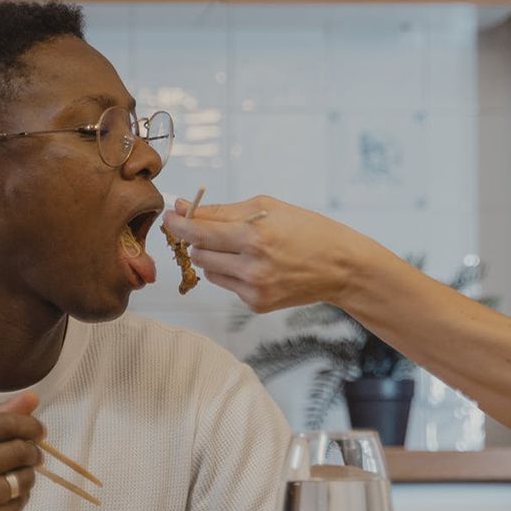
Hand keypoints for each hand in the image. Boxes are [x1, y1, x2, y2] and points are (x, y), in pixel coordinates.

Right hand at [0, 391, 43, 510]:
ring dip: (26, 478)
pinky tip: (0, 503)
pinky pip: (19, 504)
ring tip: (12, 481)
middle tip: (33, 456)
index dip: (29, 425)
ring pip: (24, 479)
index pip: (3, 424)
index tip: (38, 430)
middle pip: (19, 450)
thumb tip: (32, 398)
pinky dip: (17, 501)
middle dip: (33, 452)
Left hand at [162, 195, 388, 312]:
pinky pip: (226, 285)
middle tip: (205, 228)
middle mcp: (251, 266)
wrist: (341, 267)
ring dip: (213, 256)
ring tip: (239, 246)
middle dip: (197, 238)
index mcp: (254, 236)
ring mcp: (254, 289)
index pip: (199, 231)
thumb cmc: (307, 229)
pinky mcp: (256, 304)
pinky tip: (255, 265)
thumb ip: (222, 210)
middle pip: (198, 252)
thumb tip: (183, 207)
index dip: (178, 222)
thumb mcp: (268, 207)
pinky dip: (232, 272)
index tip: (169, 215)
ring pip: (208, 270)